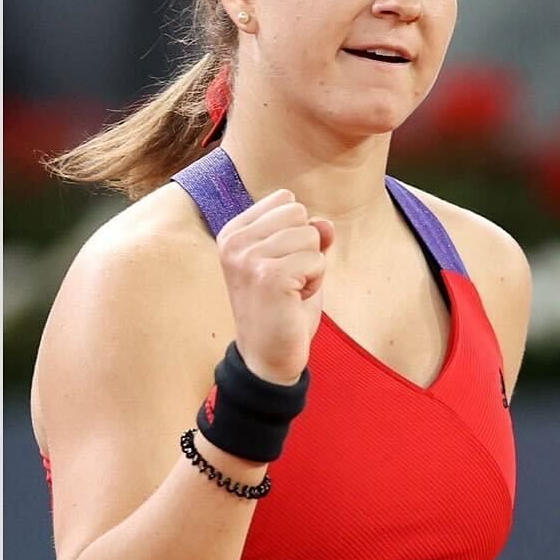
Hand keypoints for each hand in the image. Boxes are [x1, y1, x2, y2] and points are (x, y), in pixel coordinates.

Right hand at [216, 189, 335, 384]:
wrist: (268, 358)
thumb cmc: (282, 309)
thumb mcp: (296, 262)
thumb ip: (310, 236)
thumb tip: (325, 223)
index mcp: (233, 232)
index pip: (286, 201)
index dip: (296, 233)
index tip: (280, 265)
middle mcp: (235, 242)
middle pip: (299, 213)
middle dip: (306, 247)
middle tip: (288, 281)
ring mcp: (249, 258)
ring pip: (311, 235)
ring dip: (312, 267)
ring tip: (290, 292)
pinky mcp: (270, 276)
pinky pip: (317, 260)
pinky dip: (316, 283)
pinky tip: (294, 301)